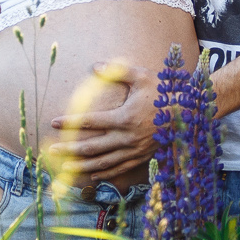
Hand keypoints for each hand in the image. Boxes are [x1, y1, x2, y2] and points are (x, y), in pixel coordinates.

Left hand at [43, 59, 161, 178]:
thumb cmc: (164, 93)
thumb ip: (118, 71)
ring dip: (83, 166)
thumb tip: (96, 66)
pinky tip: (92, 174)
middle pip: (92, 147)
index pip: (90, 121)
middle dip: (70, 149)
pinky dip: (104, 173)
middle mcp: (127, 137)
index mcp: (125, 117)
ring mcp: (134, 150)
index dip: (71, 122)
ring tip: (66, 168)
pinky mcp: (141, 158)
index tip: (54, 122)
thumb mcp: (142, 76)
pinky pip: (119, 169)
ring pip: (104, 162)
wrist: (188, 115)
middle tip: (52, 150)